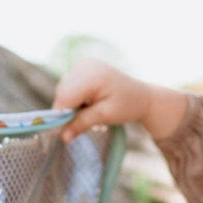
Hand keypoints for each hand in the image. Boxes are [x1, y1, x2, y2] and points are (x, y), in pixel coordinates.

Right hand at [52, 59, 186, 141]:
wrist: (141, 96)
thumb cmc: (127, 106)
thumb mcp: (105, 116)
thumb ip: (82, 123)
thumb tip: (63, 137)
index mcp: (92, 75)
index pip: (65, 96)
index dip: (61, 114)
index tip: (65, 130)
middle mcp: (85, 66)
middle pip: (62, 92)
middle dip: (67, 110)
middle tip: (84, 120)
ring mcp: (83, 65)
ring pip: (63, 90)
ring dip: (70, 104)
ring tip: (90, 109)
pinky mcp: (82, 68)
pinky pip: (68, 86)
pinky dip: (73, 98)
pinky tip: (88, 102)